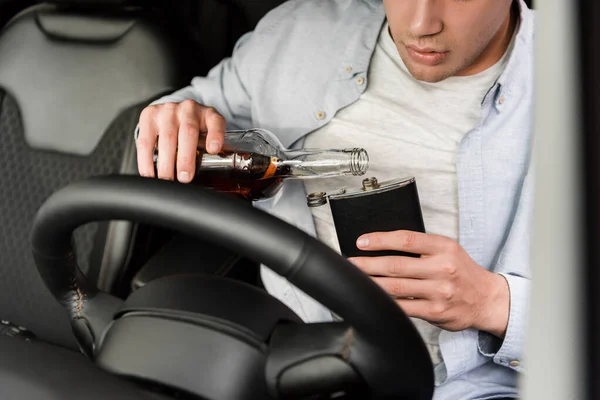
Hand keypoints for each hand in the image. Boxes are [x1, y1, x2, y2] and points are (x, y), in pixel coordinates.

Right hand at [136, 100, 226, 181]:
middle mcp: (188, 109)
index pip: (216, 122)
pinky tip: (149, 173)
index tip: (213, 149)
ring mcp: (168, 111)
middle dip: (186, 158)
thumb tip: (212, 176)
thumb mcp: (207, 134)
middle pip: (188, 133)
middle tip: (185, 178)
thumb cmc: (194, 129)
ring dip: (166, 163)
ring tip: (167, 179)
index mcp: (208, 115)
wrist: (172, 112)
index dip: (215, 135)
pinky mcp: (149, 116)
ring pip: (167, 138)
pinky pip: (146, 141)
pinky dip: (146, 160)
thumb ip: (211, 150)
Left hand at [349, 230, 509, 337]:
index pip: (407, 240)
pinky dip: (386, 302)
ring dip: (372, 283)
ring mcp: (439, 291)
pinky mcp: (435, 311)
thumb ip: (422, 247)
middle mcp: (442, 268)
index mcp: (444, 247)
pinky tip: (373, 298)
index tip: (362, 241)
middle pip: (396, 265)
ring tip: (356, 279)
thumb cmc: (462, 272)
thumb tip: (385, 245)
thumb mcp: (448, 250)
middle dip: (368, 264)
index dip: (381, 240)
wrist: (488, 299)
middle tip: (351, 263)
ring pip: (396, 287)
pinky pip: (404, 307)